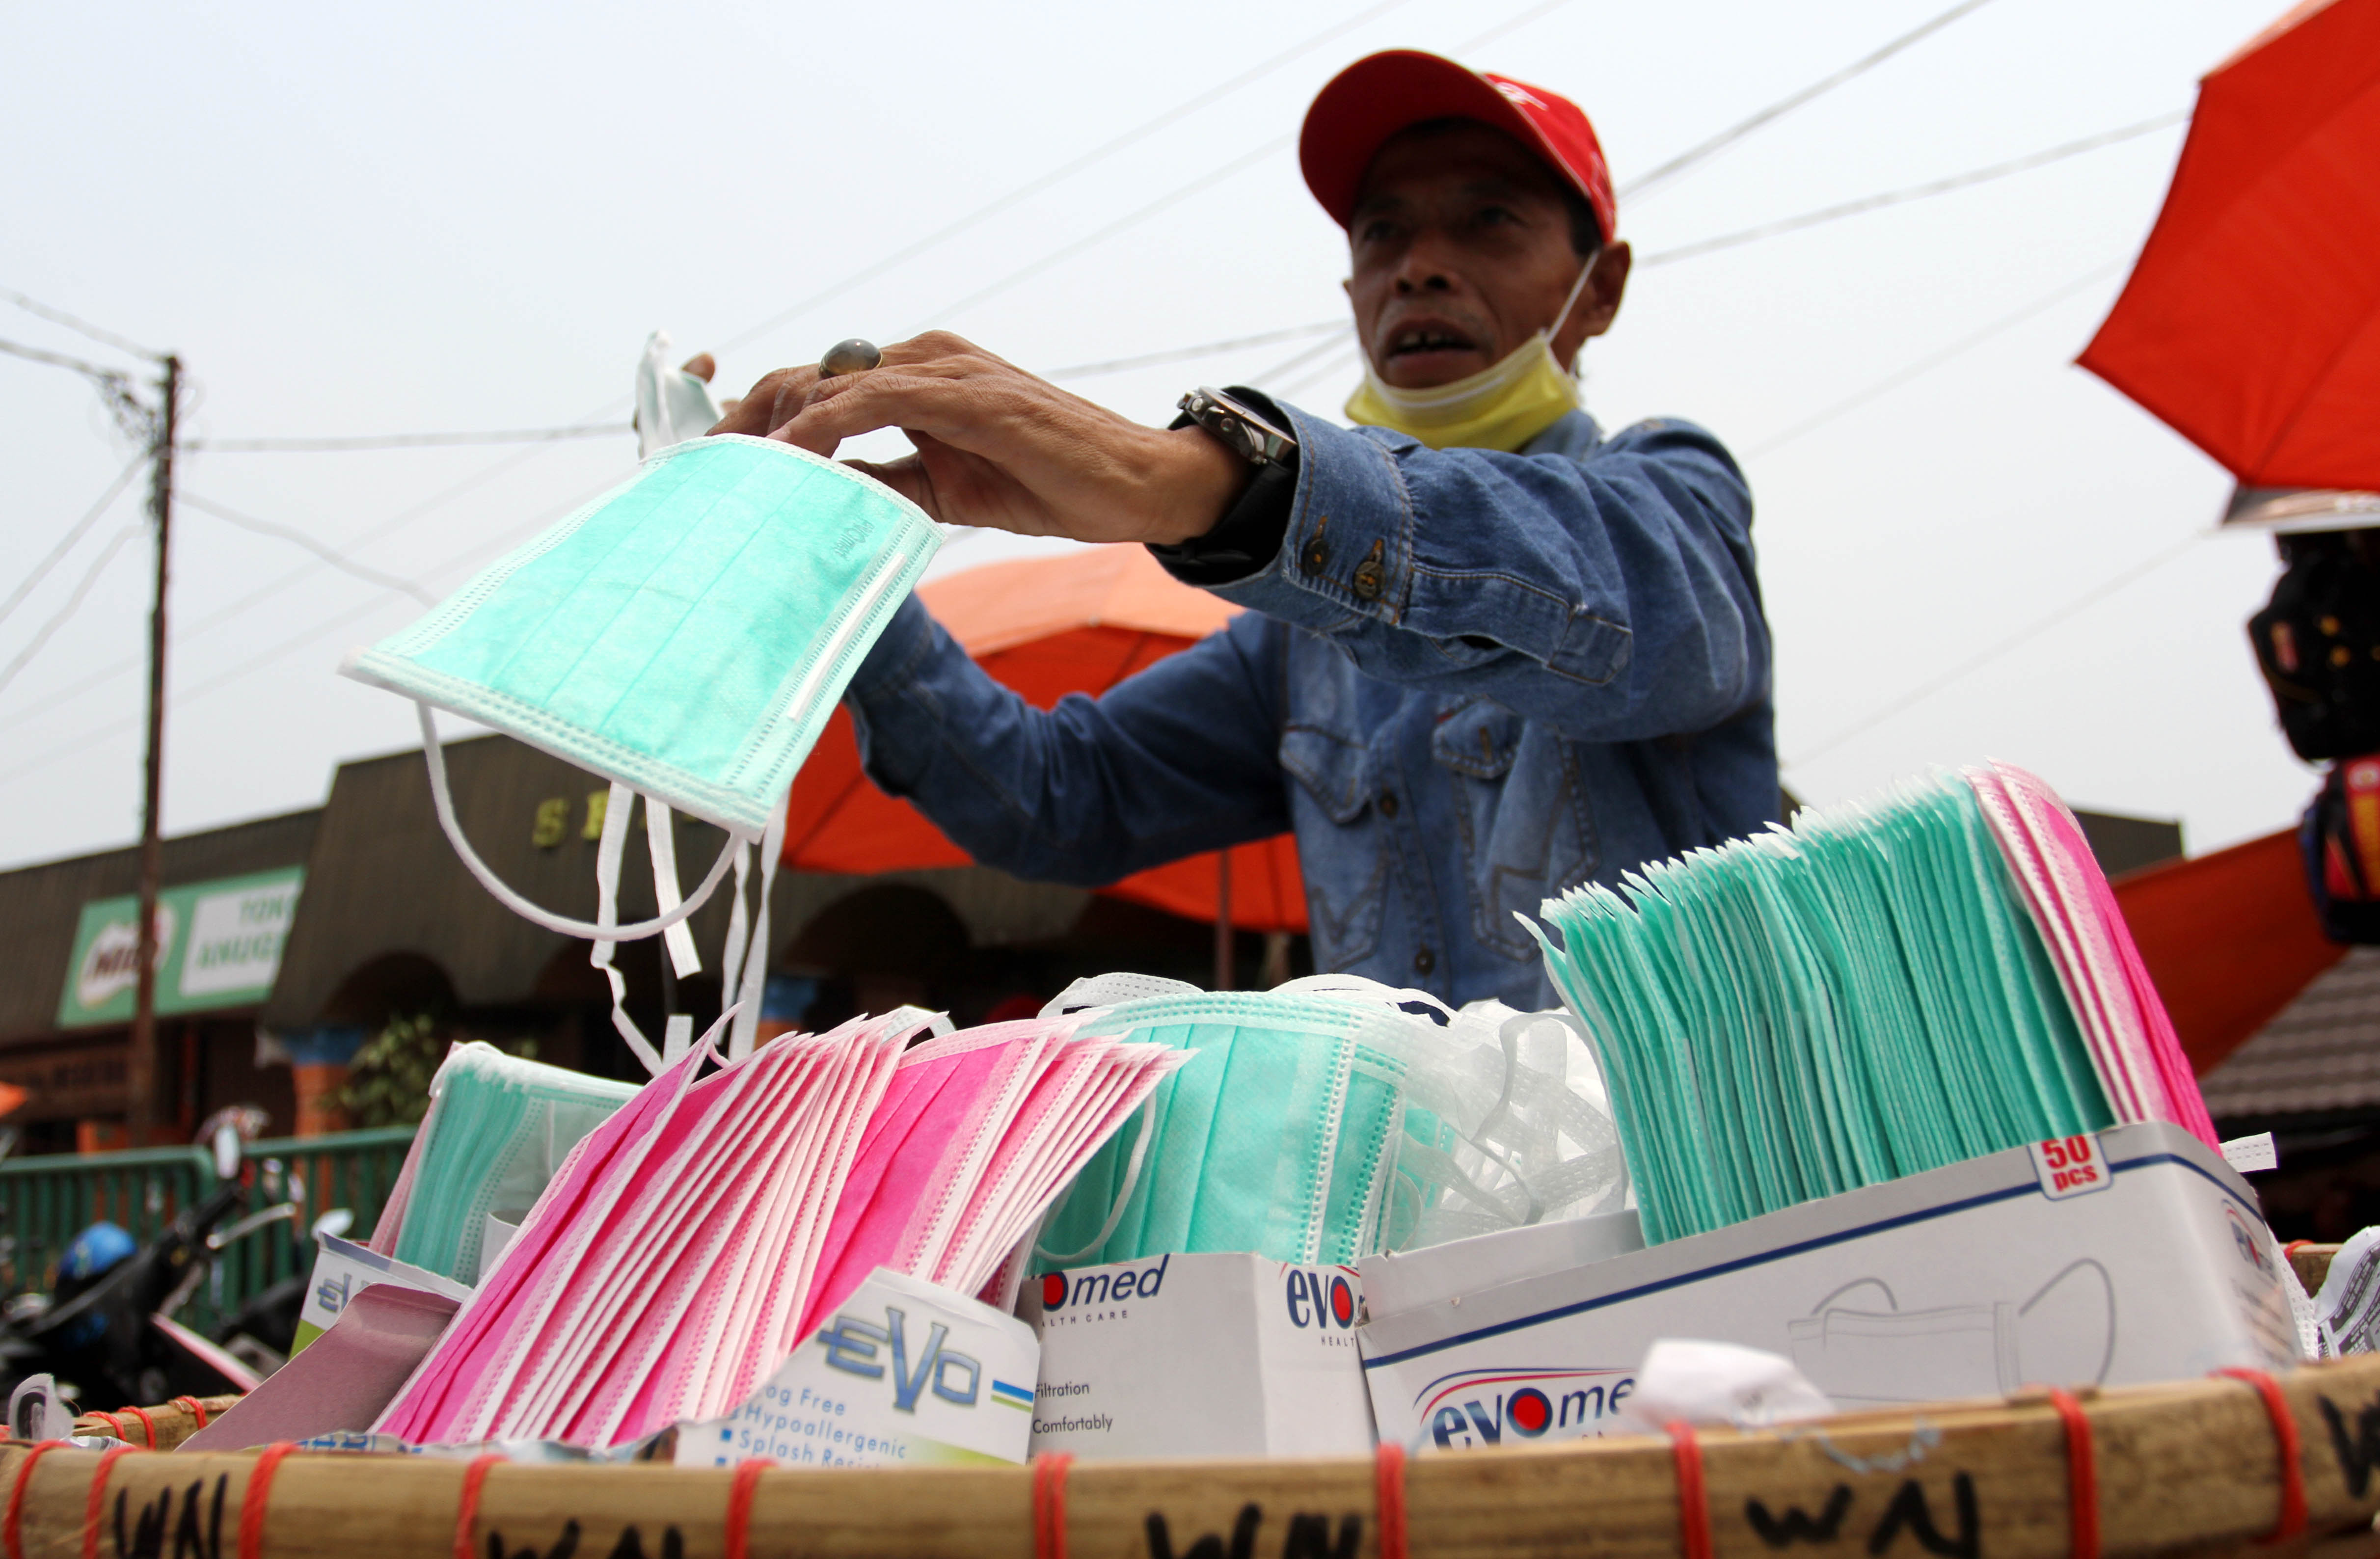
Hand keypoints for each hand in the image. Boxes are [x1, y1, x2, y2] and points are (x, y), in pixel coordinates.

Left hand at [709, 332, 1251, 544]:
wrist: (1134, 482)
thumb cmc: (1050, 479)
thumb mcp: (947, 489)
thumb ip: (888, 482)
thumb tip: (826, 500)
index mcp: (919, 375)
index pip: (821, 385)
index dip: (762, 419)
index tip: (719, 463)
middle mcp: (926, 357)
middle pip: (811, 375)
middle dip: (749, 419)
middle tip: (706, 469)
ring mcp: (948, 369)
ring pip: (835, 381)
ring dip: (777, 424)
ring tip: (735, 468)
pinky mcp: (970, 394)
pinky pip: (878, 398)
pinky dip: (828, 424)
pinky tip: (795, 456)